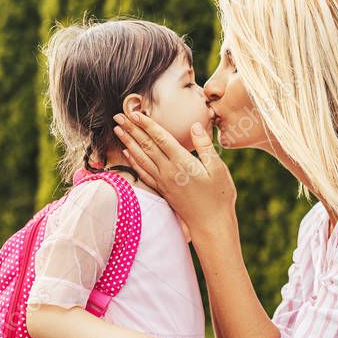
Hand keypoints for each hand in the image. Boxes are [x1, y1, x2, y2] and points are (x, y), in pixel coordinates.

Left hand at [113, 113, 236, 236]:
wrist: (211, 225)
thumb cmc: (219, 197)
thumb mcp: (218, 168)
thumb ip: (205, 146)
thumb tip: (195, 125)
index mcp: (182, 163)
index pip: (160, 138)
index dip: (146, 124)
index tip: (135, 113)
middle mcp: (168, 172)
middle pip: (146, 146)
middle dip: (132, 129)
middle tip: (118, 116)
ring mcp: (163, 182)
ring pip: (141, 158)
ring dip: (128, 142)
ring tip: (118, 130)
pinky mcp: (162, 190)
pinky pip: (143, 173)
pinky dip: (134, 161)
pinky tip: (127, 153)